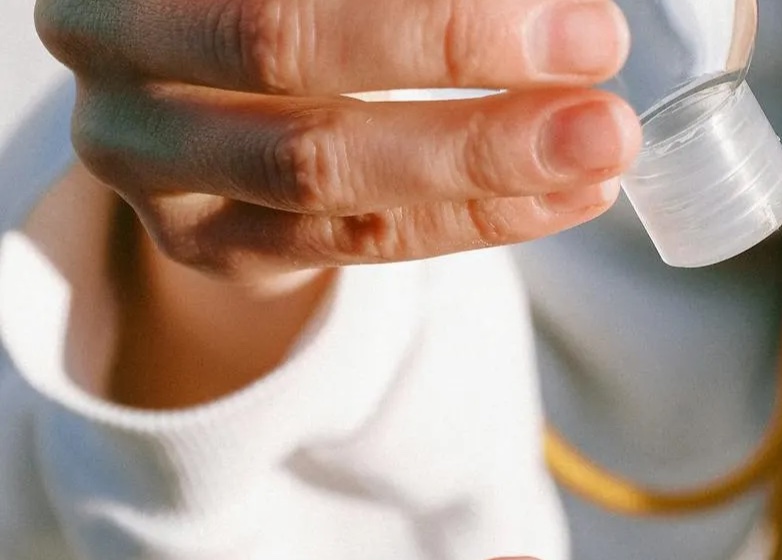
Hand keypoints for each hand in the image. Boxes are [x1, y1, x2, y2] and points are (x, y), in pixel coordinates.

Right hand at [36, 0, 637, 277]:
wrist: (199, 105)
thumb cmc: (287, 8)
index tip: (567, 4)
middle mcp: (113, 44)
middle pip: (287, 45)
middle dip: (452, 48)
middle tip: (596, 49)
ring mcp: (150, 163)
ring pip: (324, 168)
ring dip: (481, 157)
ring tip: (600, 144)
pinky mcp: (211, 247)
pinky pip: (359, 240)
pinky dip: (477, 218)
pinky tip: (567, 197)